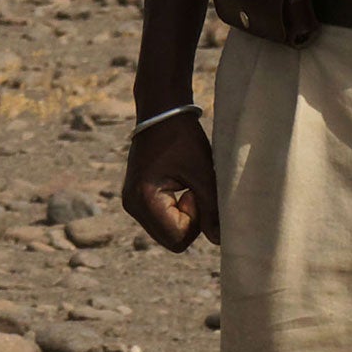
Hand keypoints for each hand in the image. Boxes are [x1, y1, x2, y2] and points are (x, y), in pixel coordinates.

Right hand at [123, 113, 218, 251]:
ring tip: (185, 183)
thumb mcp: (202, 173)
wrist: (161, 111)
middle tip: (192, 188)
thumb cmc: (183, 137)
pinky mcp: (137, 198)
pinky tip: (178, 184)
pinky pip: (162, 219)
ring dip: (183, 214)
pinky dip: (175, 209)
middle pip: (171, 239)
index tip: (195, 191)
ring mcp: (132, 202)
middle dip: (189, 221)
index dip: (195, 222)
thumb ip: (211, 209)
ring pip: (168, 231)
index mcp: (143, 200)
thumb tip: (219, 240)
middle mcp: (132, 205)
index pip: (178, 240)